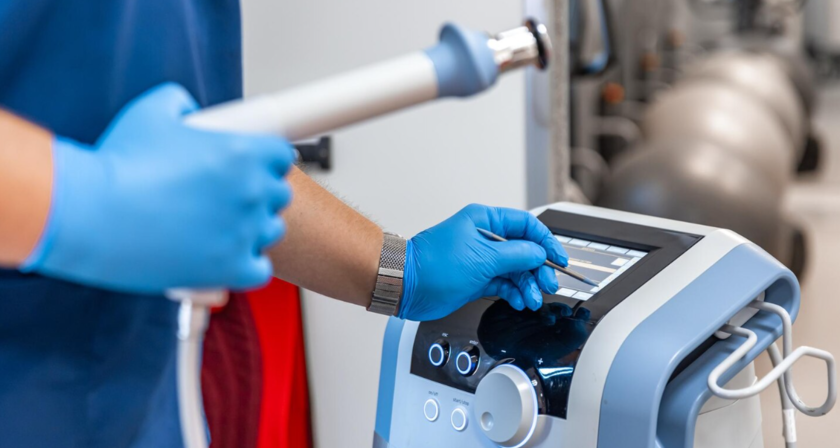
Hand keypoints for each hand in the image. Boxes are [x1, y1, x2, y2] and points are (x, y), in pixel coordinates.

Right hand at [21, 83, 293, 292]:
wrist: (91, 214)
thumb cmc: (118, 165)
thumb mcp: (150, 112)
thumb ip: (178, 102)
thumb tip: (188, 109)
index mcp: (242, 152)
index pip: (282, 155)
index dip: (267, 160)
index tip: (253, 166)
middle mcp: (251, 191)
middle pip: (279, 194)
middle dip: (259, 193)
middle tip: (229, 197)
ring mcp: (244, 232)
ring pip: (271, 230)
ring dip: (253, 228)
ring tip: (222, 227)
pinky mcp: (230, 268)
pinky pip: (260, 270)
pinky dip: (247, 265)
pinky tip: (227, 257)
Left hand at [399, 204, 568, 320]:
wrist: (407, 286)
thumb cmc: (434, 265)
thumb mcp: (483, 258)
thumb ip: (516, 255)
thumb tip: (538, 253)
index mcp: (485, 220)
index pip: (526, 225)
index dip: (546, 241)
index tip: (558, 258)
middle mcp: (485, 238)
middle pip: (524, 249)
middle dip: (538, 268)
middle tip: (547, 284)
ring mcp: (481, 259)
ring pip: (515, 269)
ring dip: (527, 284)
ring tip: (531, 299)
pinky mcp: (476, 278)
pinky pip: (503, 283)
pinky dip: (513, 291)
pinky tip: (519, 300)